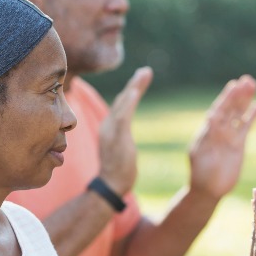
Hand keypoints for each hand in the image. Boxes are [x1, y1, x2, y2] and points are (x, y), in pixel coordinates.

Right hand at [97, 67, 152, 194]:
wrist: (111, 185)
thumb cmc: (118, 171)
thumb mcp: (121, 149)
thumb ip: (121, 138)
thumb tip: (125, 136)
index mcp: (110, 127)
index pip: (122, 105)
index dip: (131, 91)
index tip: (140, 79)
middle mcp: (108, 125)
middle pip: (123, 100)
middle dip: (135, 84)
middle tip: (146, 71)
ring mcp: (111, 130)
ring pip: (123, 103)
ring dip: (134, 87)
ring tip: (144, 74)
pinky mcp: (116, 137)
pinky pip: (122, 115)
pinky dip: (128, 102)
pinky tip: (134, 91)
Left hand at [188, 75, 255, 200]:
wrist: (208, 190)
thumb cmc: (201, 173)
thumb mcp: (201, 153)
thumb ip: (208, 135)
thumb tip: (211, 116)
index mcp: (208, 130)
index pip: (219, 109)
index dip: (227, 97)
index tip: (234, 85)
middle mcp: (218, 131)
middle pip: (230, 108)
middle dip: (239, 95)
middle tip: (248, 80)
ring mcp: (229, 137)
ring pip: (239, 115)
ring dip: (245, 101)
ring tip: (253, 85)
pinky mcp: (238, 145)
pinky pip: (245, 127)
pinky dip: (251, 117)